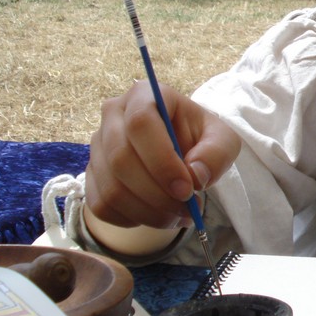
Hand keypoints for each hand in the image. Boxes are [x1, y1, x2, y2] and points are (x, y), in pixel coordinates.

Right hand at [85, 80, 240, 230]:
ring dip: (149, 212)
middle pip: (121, 159)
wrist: (182, 154)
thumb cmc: (201, 141)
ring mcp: (98, 146)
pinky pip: (102, 206)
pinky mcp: (92, 175)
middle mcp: (113, 115)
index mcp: (145, 95)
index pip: (140, 123)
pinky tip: (157, 215)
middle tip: (188, 209)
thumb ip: (216, 153)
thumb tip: (195, 175)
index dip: (162, 161)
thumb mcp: (223, 140)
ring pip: (111, 188)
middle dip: (158, 194)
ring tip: (179, 215)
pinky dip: (133, 220)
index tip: (187, 188)